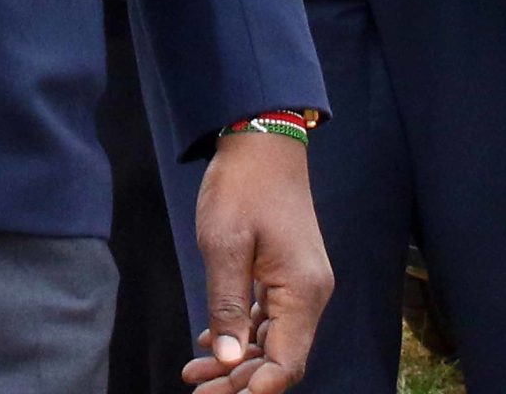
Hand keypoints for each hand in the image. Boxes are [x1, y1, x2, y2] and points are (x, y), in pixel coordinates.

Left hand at [183, 132, 331, 391]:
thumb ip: (227, 306)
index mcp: (303, 291)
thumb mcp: (224, 245)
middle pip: (279, 357)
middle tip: (196, 390)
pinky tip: (210, 343)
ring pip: (272, 339)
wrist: (261, 137)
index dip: (255, 388)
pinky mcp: (288, 272)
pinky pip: (268, 317)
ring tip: (195, 373)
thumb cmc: (242, 186)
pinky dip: (241, 332)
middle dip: (239, 380)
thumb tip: (229, 361)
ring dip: (236, 359)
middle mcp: (310, 294)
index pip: (287, 363)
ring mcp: (300, 283)